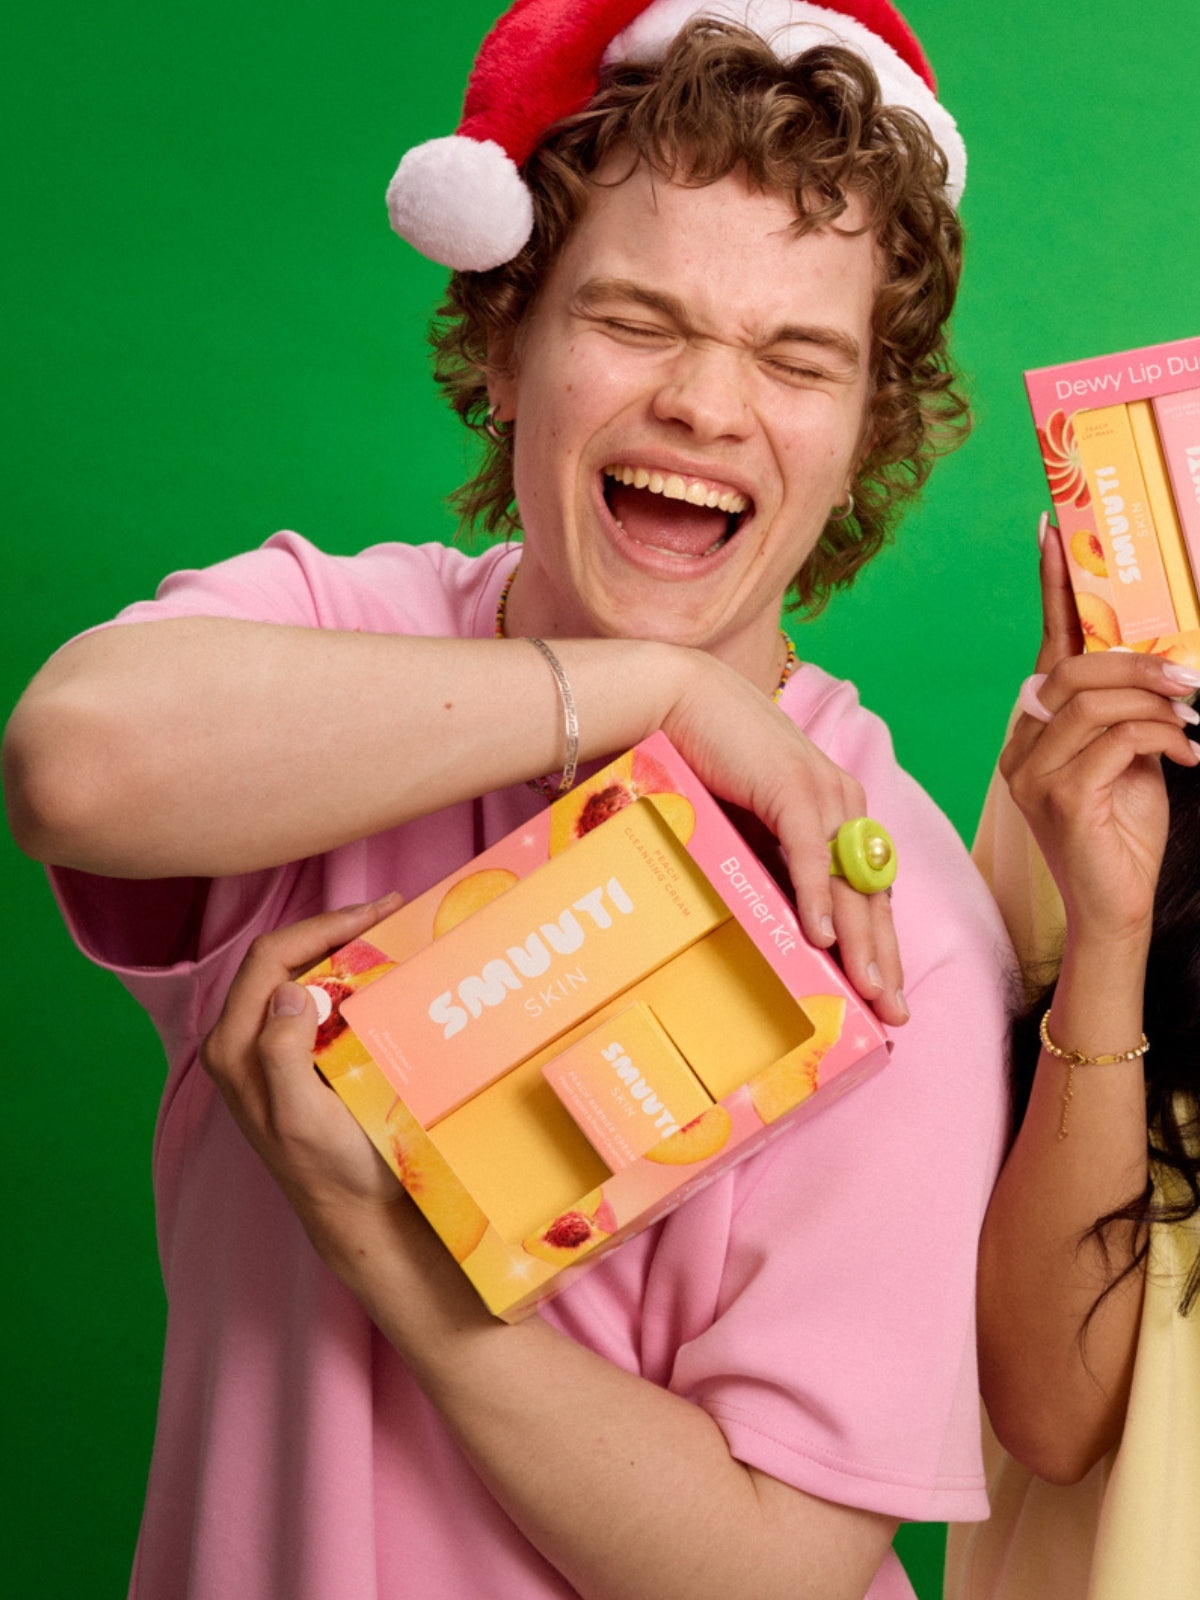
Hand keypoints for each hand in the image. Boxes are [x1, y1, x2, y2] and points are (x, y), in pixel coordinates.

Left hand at [200, 896, 411, 1245]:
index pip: (270, 958)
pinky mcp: (294, 1059)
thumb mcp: (302, 1116)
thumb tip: (293, 989)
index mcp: (233, 1048)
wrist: (356, 1213)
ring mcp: (266, 1050)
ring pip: (298, 974)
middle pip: (282, 958)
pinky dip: (348, 975)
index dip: (321, 926)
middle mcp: (241, 1043)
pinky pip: (314, 1000)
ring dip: (342, 947)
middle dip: (334, 927)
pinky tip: (382, 971)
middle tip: (391, 911)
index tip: (376, 913)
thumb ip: (282, 1053)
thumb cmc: (332, 1170)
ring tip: (390, 930)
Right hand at [662, 653, 904, 1025]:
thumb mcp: (749, 826)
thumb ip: (771, 864)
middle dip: (884, 957)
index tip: (885, 995)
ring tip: (869, 991)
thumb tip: (781, 923)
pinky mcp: (791, 789)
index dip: (881, 944)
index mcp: (838, 813)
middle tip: (894, 1013)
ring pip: (849, 882)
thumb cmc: (710, 761)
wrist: (682, 701)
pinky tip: (822, 936)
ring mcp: (822, 795)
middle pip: (870, 894)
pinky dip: (816, 896)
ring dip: (861, 940)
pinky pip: (809, 854)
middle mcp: (842, 804)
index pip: (868, 890)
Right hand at [999, 523, 1199, 941]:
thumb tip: (1167, 666)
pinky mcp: (1057, 799)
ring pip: (1092, 702)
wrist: (1115, 908)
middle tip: (1189, 677)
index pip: (1046, 647)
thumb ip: (1131, 713)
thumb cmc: (1122, 832)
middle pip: (1070, 669)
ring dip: (1155, 701)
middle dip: (1137, 662)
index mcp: (1037, 728)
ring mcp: (1032, 773)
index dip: (1052, 587)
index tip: (1054, 529)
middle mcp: (1022, 744)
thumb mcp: (1133, 757)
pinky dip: (1159, 739)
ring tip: (1193, 716)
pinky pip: (1113, 743)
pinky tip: (1185, 756)